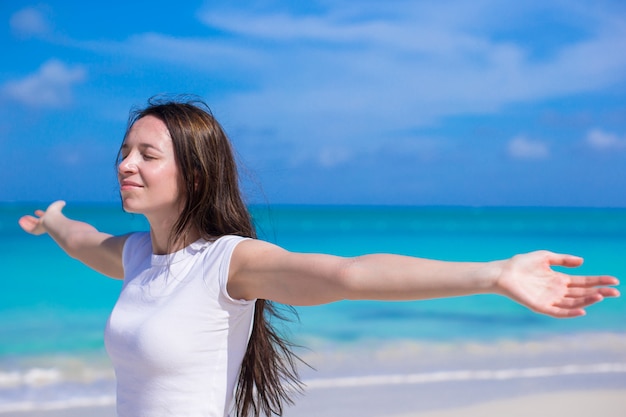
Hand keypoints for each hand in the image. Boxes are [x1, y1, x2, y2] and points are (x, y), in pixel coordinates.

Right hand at [18, 200, 66, 235]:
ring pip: (32, 226)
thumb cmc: (55, 213)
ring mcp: (41, 228)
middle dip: (32, 219)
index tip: (37, 211)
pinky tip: (21, 222)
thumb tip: (63, 202)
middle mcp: (45, 224)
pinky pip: (29, 229)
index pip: (45, 216)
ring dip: (27, 222)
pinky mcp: (36, 231)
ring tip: (21, 219)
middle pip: (37, 222)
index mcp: (50, 218)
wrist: (52, 220)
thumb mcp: (57, 205)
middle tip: (26, 216)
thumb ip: (60, 204)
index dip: (41, 213)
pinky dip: (25, 226)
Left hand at [496, 251, 619, 317]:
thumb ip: (563, 260)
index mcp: (560, 279)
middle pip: (583, 293)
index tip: (614, 280)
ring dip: (587, 301)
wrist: (502, 272)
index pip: (584, 282)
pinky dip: (570, 312)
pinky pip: (558, 312)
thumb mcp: (545, 257)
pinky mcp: (540, 306)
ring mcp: (550, 299)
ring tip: (600, 296)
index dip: (599, 281)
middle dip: (599, 292)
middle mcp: (557, 291)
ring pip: (573, 303)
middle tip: (615, 292)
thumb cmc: (521, 264)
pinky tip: (582, 310)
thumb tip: (582, 262)